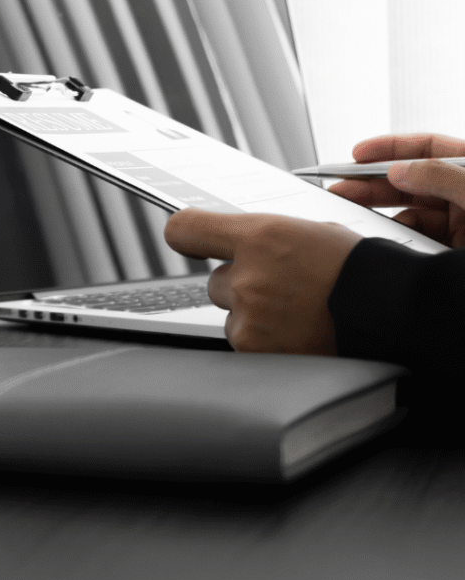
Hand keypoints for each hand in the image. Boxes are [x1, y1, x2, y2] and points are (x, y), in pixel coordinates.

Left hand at [164, 209, 360, 353]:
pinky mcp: (255, 350)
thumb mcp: (312, 232)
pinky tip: (297, 332)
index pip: (186, 229)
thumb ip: (264, 236)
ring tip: (297, 312)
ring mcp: (250, 317)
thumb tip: (233, 239)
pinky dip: (265, 341)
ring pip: (231, 315)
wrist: (393, 316)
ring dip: (253, 315)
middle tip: (282, 289)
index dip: (185, 234)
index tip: (187, 239)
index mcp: (261, 236)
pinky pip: (244, 342)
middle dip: (241, 286)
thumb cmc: (360, 272)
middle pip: (214, 282)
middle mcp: (247, 277)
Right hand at [328, 133, 464, 246]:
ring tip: (358, 215)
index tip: (358, 153)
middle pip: (413, 180)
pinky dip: (400, 236)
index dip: (391, 147)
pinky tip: (388, 239)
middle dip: (375, 182)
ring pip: (411, 211)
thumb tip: (399, 170)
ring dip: (383, 213)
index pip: (430, 148)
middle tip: (343, 188)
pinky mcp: (452, 248)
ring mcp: (462, 222)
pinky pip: (418, 237)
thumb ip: (441, 177)